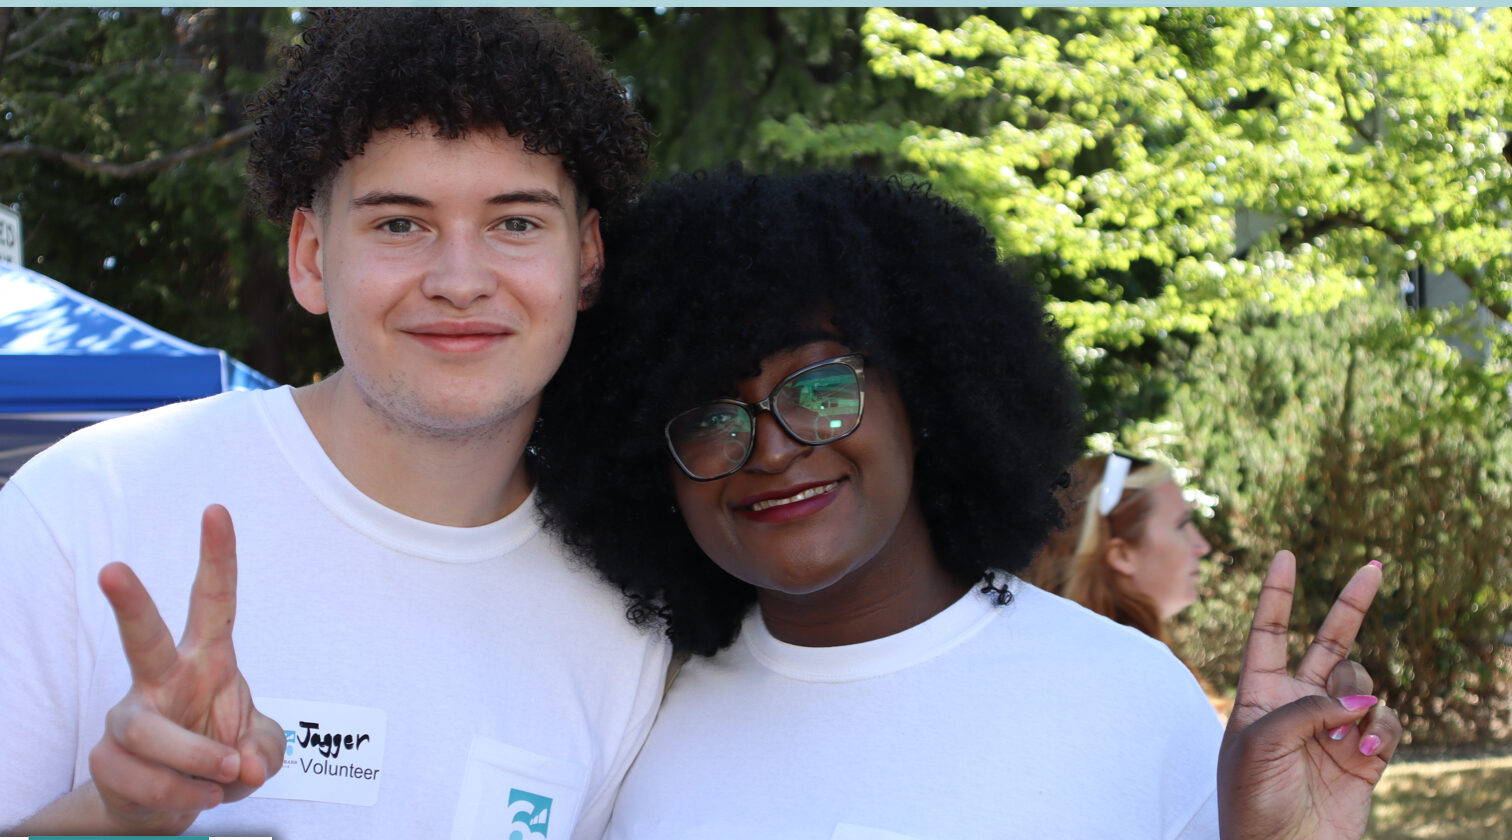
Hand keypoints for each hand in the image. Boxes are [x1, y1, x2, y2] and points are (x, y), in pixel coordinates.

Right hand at [87, 504, 284, 833]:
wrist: (173, 799)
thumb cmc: (220, 754)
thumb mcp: (261, 751)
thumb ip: (267, 754)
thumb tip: (243, 766)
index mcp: (207, 658)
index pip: (213, 600)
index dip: (218, 556)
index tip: (215, 511)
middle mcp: (162, 677)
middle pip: (142, 637)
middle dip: (129, 603)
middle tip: (112, 569)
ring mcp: (131, 716)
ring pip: (150, 734)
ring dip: (196, 762)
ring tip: (222, 777)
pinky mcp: (109, 756)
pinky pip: (145, 779)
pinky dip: (180, 795)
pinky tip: (194, 795)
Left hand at [1218, 550, 1402, 839]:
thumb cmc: (1251, 798)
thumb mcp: (1260, 742)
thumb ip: (1307, 709)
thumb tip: (1362, 700)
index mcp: (1259, 694)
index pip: (1269, 634)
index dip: (1277, 595)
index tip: (1287, 556)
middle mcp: (1297, 704)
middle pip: (1330, 643)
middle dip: (1351, 605)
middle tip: (1375, 565)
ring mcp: (1333, 728)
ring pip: (1363, 686)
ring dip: (1358, 704)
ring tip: (1340, 743)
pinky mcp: (1364, 756)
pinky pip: (1385, 723)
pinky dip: (1379, 733)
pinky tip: (1361, 758)